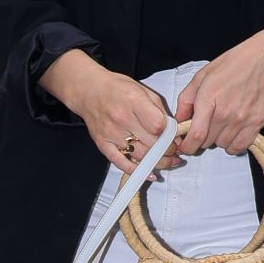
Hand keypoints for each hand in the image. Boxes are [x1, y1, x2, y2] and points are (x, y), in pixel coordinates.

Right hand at [38, 51, 185, 173]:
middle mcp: (122, 118)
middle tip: (175, 151)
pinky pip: (121, 163)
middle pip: (152, 144)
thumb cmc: (117, 88)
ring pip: (141, 156)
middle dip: (168, 151)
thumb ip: (159, 110)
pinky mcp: (103, 144)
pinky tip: (150, 174)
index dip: (170, 134)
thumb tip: (173, 130)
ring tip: (168, 161)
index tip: (175, 137)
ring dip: (159, 163)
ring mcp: (111, 133)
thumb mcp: (143, 90)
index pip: (158, 126)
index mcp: (134, 101)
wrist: (89, 90)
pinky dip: (138, 172)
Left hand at [175, 23, 263, 156]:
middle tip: (206, 124)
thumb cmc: (233, 64)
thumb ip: (186, 99)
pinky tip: (233, 131)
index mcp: (209, 99)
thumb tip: (179, 119)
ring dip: (218, 139)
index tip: (185, 145)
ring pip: (222, 145)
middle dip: (202, 137)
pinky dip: (233, 144)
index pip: (196, 135)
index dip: (187, 146)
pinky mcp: (257, 124)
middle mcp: (226, 113)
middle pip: (206, 143)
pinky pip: (240, 147)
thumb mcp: (202, 76)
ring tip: (222, 122)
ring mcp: (243, 120)